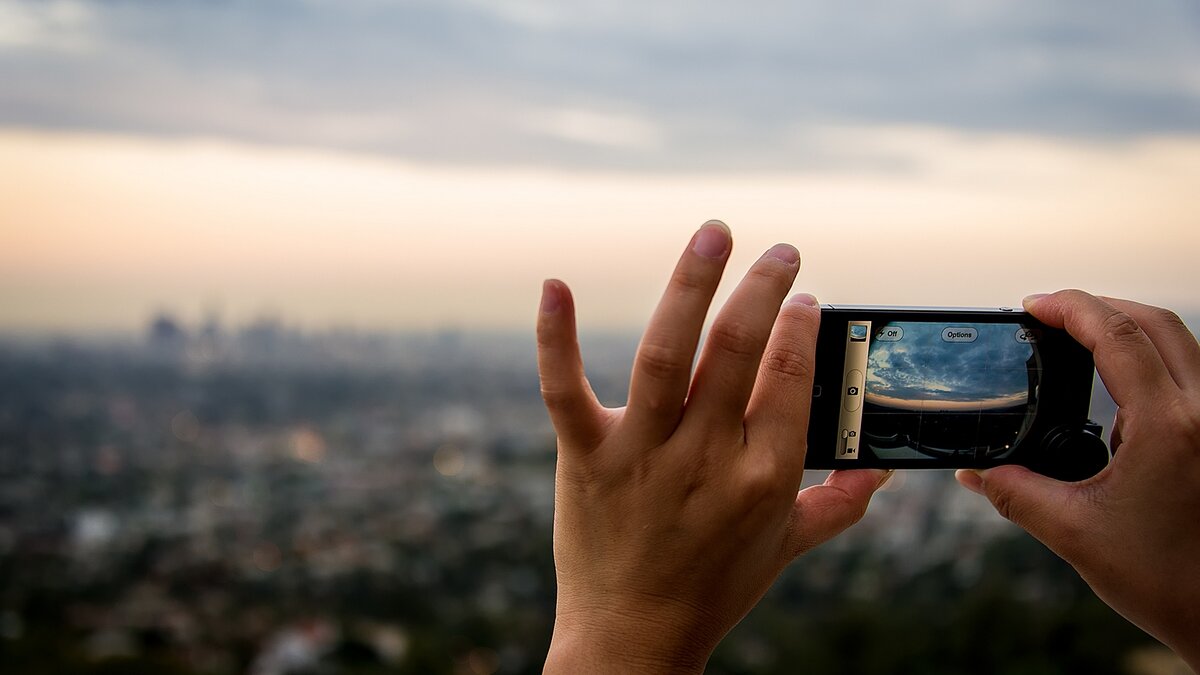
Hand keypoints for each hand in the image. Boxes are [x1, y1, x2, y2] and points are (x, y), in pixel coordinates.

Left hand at [537, 221, 888, 673]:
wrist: (633, 639)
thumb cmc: (712, 588)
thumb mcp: (785, 548)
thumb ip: (838, 504)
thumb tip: (882, 469)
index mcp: (763, 477)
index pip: (788, 379)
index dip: (799, 329)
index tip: (803, 298)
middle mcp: (705, 458)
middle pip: (736, 351)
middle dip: (763, 289)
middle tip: (780, 251)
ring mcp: (641, 456)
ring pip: (666, 352)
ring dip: (691, 284)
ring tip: (715, 233)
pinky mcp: (585, 459)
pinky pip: (565, 391)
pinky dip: (557, 338)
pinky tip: (555, 285)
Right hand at [957, 290, 1199, 667]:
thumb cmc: (1168, 580)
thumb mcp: (1074, 533)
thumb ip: (1015, 493)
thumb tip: (972, 473)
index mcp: (1168, 427)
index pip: (1117, 336)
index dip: (1069, 309)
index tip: (1032, 306)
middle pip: (1155, 322)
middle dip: (1098, 306)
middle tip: (1049, 314)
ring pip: (1178, 344)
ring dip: (1127, 328)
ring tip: (1077, 338)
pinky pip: (1187, 376)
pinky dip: (1148, 361)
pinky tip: (1115, 390)